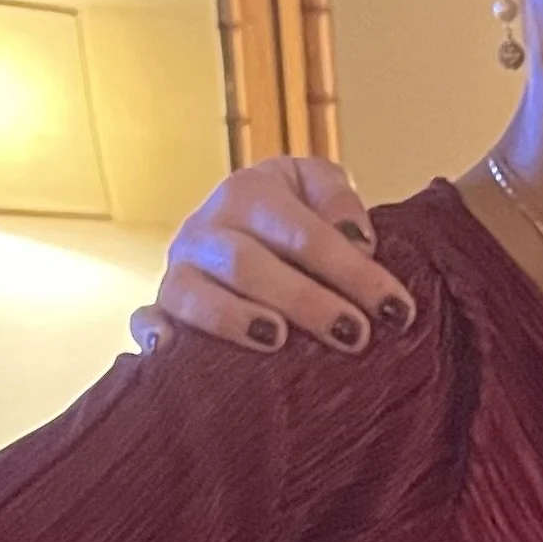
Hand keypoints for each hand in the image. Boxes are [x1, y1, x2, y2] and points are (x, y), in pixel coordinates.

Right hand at [129, 157, 412, 357]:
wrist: (238, 226)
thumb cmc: (293, 217)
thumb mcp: (318, 186)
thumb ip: (340, 201)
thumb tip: (356, 240)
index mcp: (250, 192)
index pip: (306, 234)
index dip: (353, 272)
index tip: (397, 310)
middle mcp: (207, 227)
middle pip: (250, 265)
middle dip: (307, 302)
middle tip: (355, 336)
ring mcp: (179, 268)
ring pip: (195, 294)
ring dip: (235, 319)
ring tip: (278, 340)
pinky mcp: (161, 305)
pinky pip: (146, 319)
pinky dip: (154, 334)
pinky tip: (172, 354)